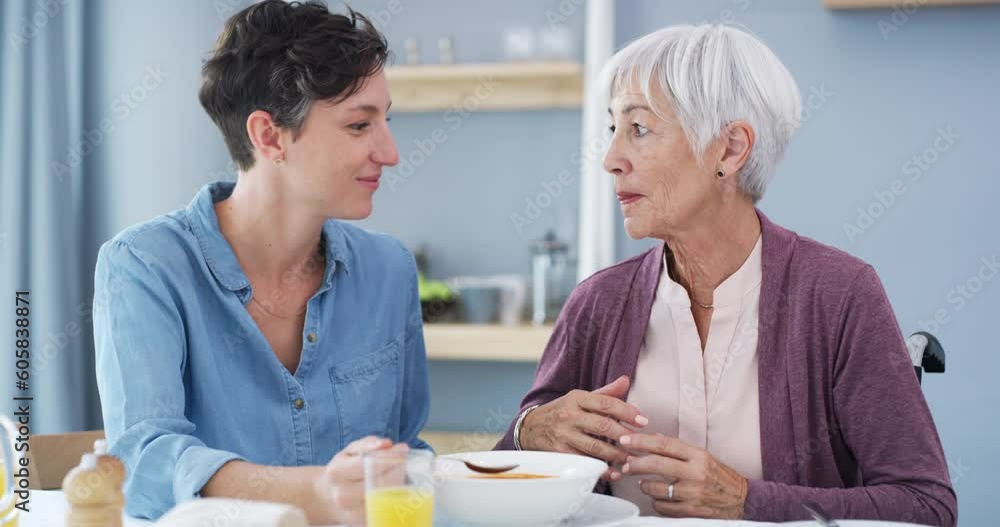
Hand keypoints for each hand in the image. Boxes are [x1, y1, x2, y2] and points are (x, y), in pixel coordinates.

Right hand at [315, 436, 404, 525]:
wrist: (329, 496)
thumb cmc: (343, 469)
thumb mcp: (350, 451)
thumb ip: (367, 444)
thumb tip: (386, 444)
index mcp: (337, 472)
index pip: (370, 463)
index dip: (390, 455)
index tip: (403, 448)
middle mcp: (343, 495)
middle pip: (381, 482)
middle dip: (398, 469)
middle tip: (404, 460)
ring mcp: (352, 512)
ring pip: (386, 497)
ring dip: (398, 482)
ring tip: (400, 472)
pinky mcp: (363, 523)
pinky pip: (386, 508)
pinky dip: (394, 497)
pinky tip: (394, 487)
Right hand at [520, 376, 647, 479]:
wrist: (530, 428)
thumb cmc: (562, 411)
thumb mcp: (580, 398)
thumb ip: (605, 392)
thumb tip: (626, 380)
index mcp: (576, 398)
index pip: (606, 403)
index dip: (627, 412)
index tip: (643, 420)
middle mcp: (569, 415)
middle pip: (603, 426)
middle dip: (625, 436)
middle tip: (642, 443)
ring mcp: (563, 435)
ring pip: (595, 447)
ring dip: (617, 455)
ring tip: (632, 460)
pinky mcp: (560, 453)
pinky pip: (584, 462)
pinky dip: (601, 469)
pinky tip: (614, 473)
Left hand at [620, 433, 747, 518]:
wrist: (743, 501)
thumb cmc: (720, 477)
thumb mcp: (703, 457)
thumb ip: (677, 449)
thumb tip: (652, 437)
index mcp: (698, 456)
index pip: (664, 445)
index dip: (641, 441)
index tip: (626, 440)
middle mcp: (695, 473)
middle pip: (655, 464)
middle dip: (634, 464)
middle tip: (625, 464)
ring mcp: (692, 494)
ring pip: (655, 488)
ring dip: (644, 485)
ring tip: (645, 483)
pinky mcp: (690, 512)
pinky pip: (662, 507)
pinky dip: (657, 502)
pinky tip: (660, 498)